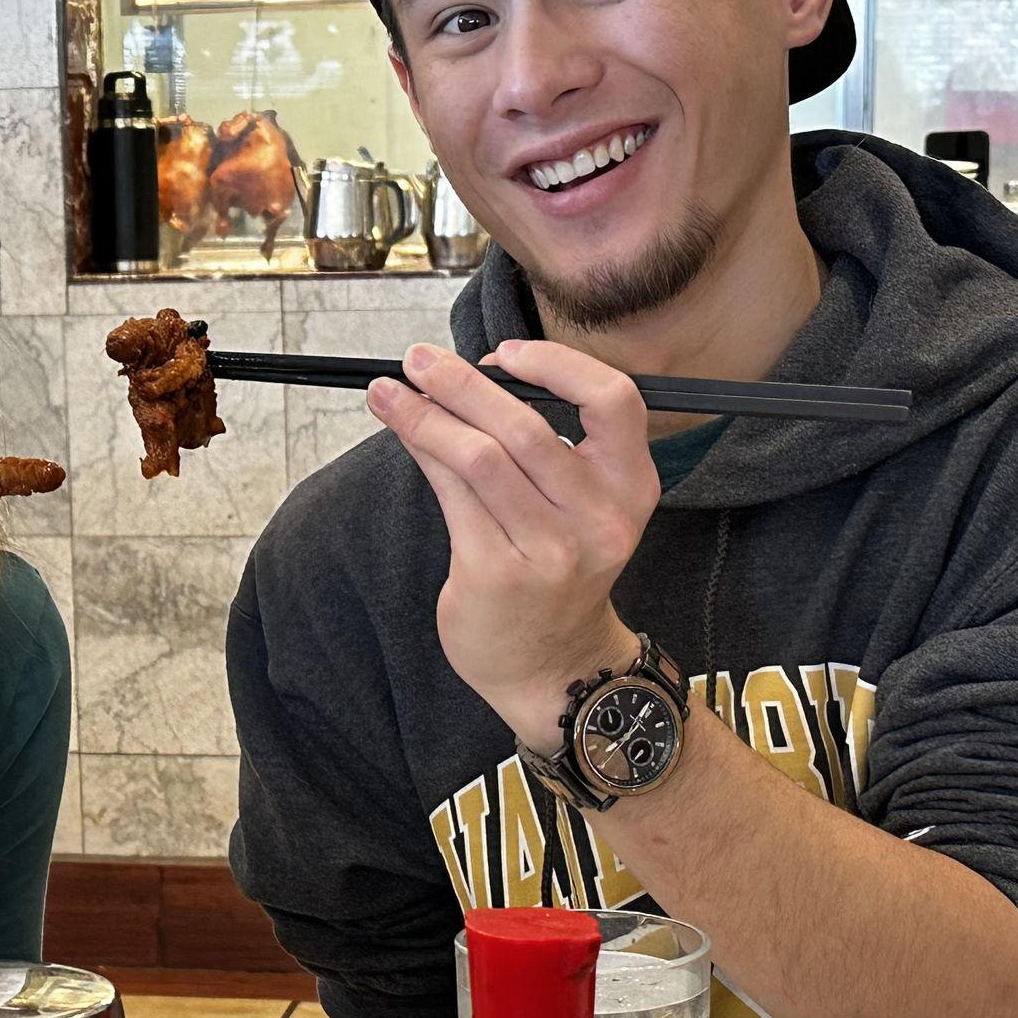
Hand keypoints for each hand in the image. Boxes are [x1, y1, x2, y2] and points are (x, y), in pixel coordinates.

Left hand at [368, 340, 656, 746]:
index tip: (503, 353)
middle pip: (526, 427)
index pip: (614, 401)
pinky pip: (451, 494)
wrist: (551, 665)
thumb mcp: (576, 507)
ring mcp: (549, 551)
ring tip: (387, 391)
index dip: (557, 365)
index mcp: (630, 486)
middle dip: (461, 384)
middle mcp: (599, 519)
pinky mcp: (496, 573)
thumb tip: (465, 376)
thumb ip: (538, 444)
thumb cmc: (557, 570)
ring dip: (424, 415)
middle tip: (418, 359)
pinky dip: (422, 452)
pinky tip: (401, 432)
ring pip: (478, 458)